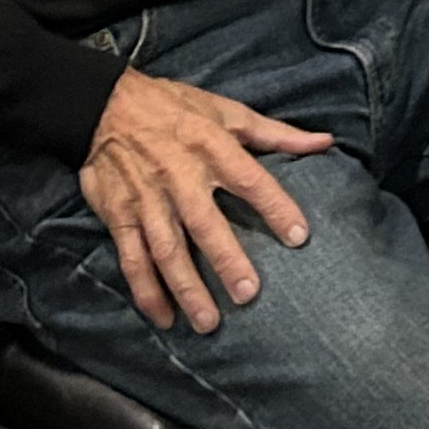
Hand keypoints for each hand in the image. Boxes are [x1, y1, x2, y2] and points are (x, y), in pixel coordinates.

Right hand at [77, 67, 332, 336]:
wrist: (103, 105)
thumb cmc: (175, 108)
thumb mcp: (226, 111)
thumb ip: (276, 133)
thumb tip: (324, 142)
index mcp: (210, 146)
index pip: (249, 180)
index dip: (275, 206)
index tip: (298, 237)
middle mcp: (179, 176)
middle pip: (204, 223)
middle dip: (225, 260)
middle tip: (248, 294)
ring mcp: (146, 199)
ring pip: (166, 250)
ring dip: (185, 288)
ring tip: (208, 323)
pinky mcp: (119, 215)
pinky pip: (132, 258)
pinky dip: (146, 291)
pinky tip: (164, 318)